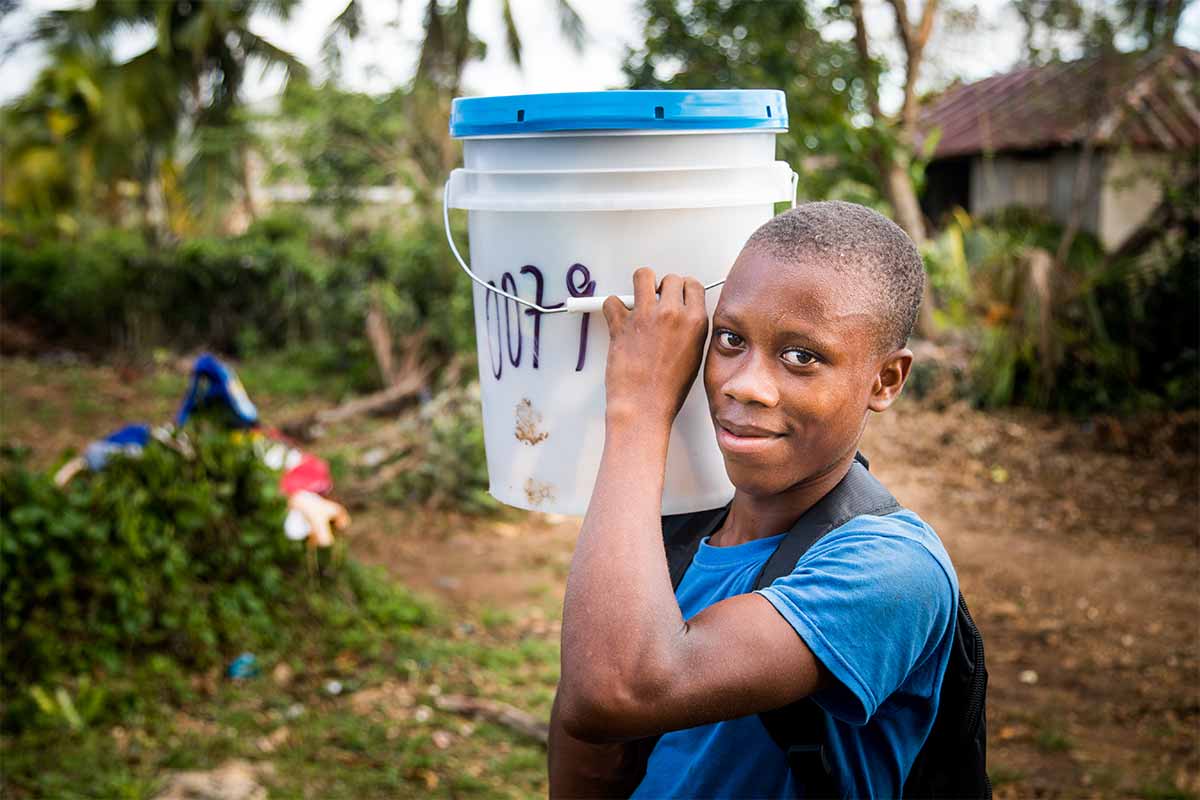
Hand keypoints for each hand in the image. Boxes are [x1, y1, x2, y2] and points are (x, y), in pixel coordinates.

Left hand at [601, 268, 708, 430]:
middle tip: (657, 300)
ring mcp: (646, 316)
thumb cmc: (668, 389)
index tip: (676, 294)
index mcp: (695, 322)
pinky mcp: (622, 323)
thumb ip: (690, 330)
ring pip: (643, 276)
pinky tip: (617, 318)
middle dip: (663, 287)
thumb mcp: (694, 356)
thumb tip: (682, 315)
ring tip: (638, 298)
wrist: (644, 405)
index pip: (693, 285)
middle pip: (670, 279)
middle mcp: (672, 314)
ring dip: (640, 284)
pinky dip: (612, 307)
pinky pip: (613, 301)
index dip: (683, 288)